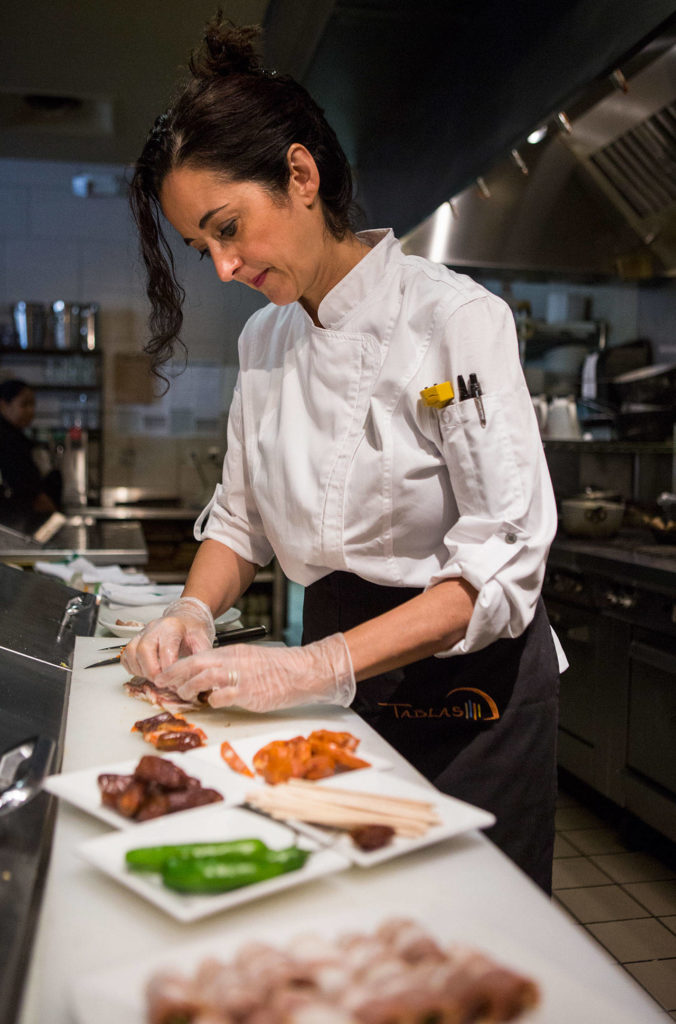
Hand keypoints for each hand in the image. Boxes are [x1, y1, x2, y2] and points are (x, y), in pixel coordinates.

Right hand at [120, 597, 215, 678]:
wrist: (185, 620)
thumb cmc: (192, 631)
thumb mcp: (203, 642)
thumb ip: (200, 658)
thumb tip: (198, 677)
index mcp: (172, 627)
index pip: (166, 648)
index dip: (169, 669)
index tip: (174, 681)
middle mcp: (153, 628)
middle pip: (143, 649)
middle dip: (151, 671)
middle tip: (162, 683)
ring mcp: (141, 633)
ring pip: (131, 652)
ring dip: (141, 670)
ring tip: (155, 677)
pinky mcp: (134, 641)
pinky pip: (126, 656)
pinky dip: (133, 668)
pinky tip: (145, 672)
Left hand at [154, 633, 355, 712]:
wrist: (302, 671)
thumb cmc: (278, 668)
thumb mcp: (249, 659)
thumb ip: (228, 666)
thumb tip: (207, 679)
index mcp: (231, 653)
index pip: (197, 656)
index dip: (178, 666)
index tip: (164, 676)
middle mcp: (232, 661)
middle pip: (195, 664)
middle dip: (175, 675)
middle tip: (164, 686)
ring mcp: (240, 676)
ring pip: (205, 677)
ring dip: (190, 687)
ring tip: (183, 695)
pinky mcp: (249, 692)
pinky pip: (223, 696)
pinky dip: (213, 700)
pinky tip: (212, 703)